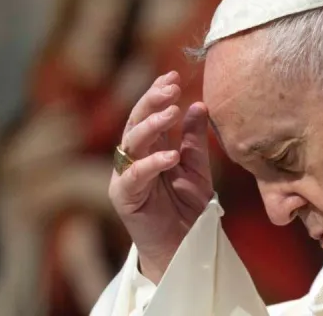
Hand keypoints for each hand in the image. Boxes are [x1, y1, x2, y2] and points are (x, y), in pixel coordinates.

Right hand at [108, 71, 212, 282]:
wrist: (185, 246)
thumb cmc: (188, 207)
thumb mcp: (196, 167)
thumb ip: (194, 139)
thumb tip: (199, 105)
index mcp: (149, 148)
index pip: (149, 114)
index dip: (158, 94)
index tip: (172, 75)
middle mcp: (134, 158)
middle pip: (136, 121)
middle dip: (152, 101)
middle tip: (170, 86)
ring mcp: (126, 176)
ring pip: (131, 142)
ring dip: (152, 124)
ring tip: (172, 110)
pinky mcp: (123, 197)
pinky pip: (134, 175)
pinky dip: (152, 163)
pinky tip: (170, 156)